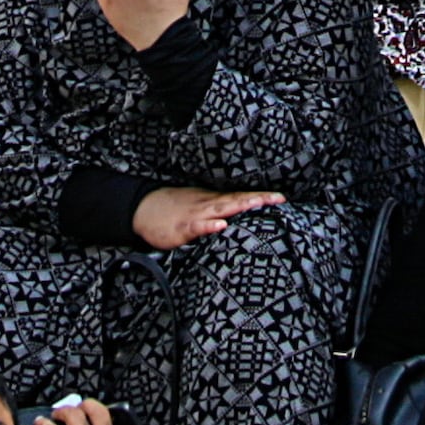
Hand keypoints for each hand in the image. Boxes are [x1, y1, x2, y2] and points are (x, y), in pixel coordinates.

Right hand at [131, 185, 279, 248]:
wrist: (143, 208)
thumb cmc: (173, 208)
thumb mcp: (198, 206)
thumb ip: (217, 209)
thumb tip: (238, 213)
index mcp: (213, 201)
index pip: (241, 197)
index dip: (261, 197)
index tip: (282, 197)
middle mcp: (208, 205)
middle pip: (237, 200)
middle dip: (258, 199)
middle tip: (279, 199)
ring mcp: (196, 214)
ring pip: (221, 209)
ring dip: (240, 206)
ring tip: (257, 204)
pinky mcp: (182, 227)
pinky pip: (198, 226)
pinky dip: (209, 226)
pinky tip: (221, 226)